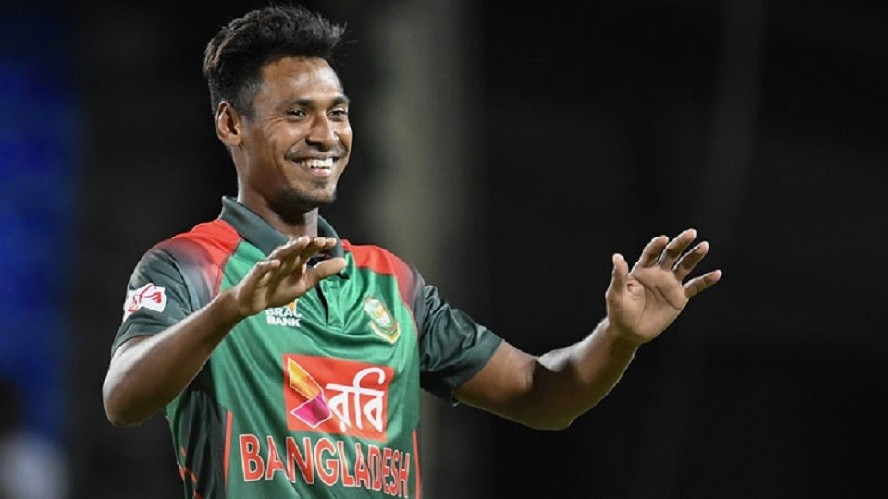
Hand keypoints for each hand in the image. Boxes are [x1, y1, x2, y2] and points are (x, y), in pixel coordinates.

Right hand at [232, 236, 346, 316]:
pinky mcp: (256, 275)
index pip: (308, 250)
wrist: (253, 303)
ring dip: (290, 247)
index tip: (333, 242)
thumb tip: (344, 262)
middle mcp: (283, 260)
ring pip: (280, 254)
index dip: (320, 246)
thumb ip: (321, 273)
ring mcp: (269, 266)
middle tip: (320, 240)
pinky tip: (276, 263)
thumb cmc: (278, 291)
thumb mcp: (303, 284)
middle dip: (307, 244)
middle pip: (296, 249)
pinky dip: (268, 265)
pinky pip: (262, 268)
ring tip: (302, 242)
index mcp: (295, 262)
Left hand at [605, 228, 720, 344]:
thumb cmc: (619, 312)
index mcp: (642, 270)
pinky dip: (705, 281)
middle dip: (680, 243)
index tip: (663, 240)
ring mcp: (670, 284)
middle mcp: (658, 273)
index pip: (651, 253)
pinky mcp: (679, 298)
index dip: (657, 245)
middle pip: (671, 254)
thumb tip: (617, 257)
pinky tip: (716, 274)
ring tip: (704, 246)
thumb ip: (619, 276)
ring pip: (685, 266)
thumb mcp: (616, 294)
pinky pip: (694, 287)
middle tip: (691, 233)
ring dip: (694, 256)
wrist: (630, 331)